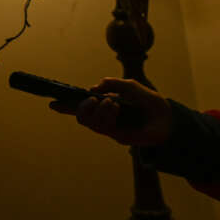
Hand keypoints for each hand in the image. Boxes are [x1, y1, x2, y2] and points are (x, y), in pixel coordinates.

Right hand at [48, 77, 172, 146]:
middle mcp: (104, 118)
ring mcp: (109, 127)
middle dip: (79, 106)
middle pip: (80, 116)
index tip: (52, 103)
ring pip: (87, 121)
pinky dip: (105, 113)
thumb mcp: (131, 86)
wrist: (167, 118)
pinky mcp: (116, 135)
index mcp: (105, 106)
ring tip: (111, 102)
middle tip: (94, 99)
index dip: (66, 106)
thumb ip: (113, 84)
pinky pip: (101, 126)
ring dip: (97, 109)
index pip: (82, 106)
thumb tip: (95, 87)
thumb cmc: (150, 103)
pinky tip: (115, 106)